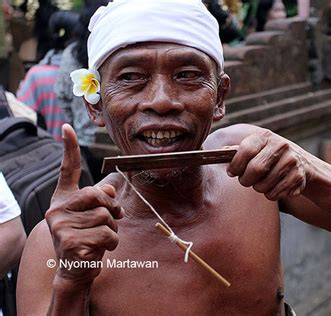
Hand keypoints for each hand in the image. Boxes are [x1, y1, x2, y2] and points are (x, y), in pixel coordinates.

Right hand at [45, 124, 123, 288]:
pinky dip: (111, 244)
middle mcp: (58, 210)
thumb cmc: (86, 238)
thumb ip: (100, 200)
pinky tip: (97, 251)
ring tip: (100, 239)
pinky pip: (108, 235)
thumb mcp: (92, 217)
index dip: (70, 149)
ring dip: (113, 230)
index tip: (67, 127)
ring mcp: (62, 227)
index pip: (68, 170)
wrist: (75, 270)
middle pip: (98, 195)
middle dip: (113, 208)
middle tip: (113, 220)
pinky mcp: (72, 243)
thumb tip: (108, 188)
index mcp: (63, 200)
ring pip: (107, 217)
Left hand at [227, 128, 308, 200]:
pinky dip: (271, 195)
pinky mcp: (298, 177)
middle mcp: (281, 145)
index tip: (232, 172)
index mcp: (266, 136)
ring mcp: (292, 161)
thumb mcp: (256, 149)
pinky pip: (275, 194)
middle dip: (246, 180)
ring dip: (259, 188)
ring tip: (262, 182)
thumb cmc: (269, 157)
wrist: (302, 164)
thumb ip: (238, 151)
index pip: (246, 150)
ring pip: (264, 185)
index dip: (235, 165)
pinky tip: (275, 186)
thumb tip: (221, 153)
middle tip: (246, 181)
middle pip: (255, 169)